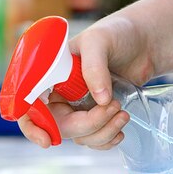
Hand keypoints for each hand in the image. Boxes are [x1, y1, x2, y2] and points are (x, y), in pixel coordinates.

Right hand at [18, 14, 154, 148]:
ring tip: (123, 112)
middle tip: (113, 106)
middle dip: (88, 125)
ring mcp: (79, 107)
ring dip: (103, 132)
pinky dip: (107, 140)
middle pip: (60, 127)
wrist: (143, 39)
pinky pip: (95, 139)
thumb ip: (94, 68)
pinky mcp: (98, 115)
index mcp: (49, 75)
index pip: (29, 107)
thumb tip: (100, 100)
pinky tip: (120, 130)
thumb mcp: (99, 41)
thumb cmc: (115, 32)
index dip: (33, 126)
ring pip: (81, 137)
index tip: (46, 141)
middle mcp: (61, 94)